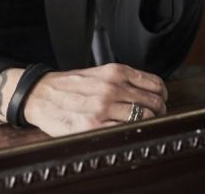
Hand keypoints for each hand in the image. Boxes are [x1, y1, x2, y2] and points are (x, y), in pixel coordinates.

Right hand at [23, 63, 166, 136]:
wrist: (41, 94)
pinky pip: (124, 131)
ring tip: (141, 126)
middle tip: (154, 117)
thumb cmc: (70, 85)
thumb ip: (122, 80)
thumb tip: (148, 92)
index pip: (154, 84)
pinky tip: (125, 132)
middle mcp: (112, 87)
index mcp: (114, 71)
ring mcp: (103, 108)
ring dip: (147, 124)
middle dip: (159, 112)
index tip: (161, 101)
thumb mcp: (98, 73)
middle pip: (153, 103)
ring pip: (143, 119)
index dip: (162, 95)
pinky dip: (129, 133)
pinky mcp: (94, 126)